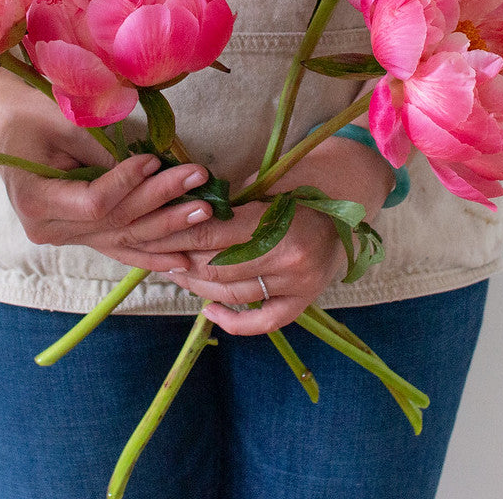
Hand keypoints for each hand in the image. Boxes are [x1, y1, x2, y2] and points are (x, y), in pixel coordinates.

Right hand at [0, 67, 214, 271]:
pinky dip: (153, 254)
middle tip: (198, 179)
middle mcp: (49, 230)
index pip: (94, 203)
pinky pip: (121, 249)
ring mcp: (66, 239)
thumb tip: (149, 168)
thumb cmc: (33, 116)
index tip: (154, 159)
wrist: (9, 127)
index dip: (127, 184)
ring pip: (124, 239)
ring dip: (168, 228)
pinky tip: (184, 260)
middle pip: (116, 223)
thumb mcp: (62, 125)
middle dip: (161, 201)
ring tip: (204, 210)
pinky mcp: (81, 237)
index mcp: (35, 202)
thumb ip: (101, 152)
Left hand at [165, 134, 396, 333]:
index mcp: (276, 223)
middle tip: (159, 254)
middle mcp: (288, 259)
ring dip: (198, 286)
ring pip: (233, 293)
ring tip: (177, 273)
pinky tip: (208, 312)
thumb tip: (181, 216)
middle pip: (217, 268)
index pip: (211, 236)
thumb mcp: (264, 181)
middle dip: (183, 261)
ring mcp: (298, 284)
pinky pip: (262, 322)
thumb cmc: (300, 180)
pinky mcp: (304, 300)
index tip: (155, 231)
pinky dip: (232, 322)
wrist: (347, 194)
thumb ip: (229, 204)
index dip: (179, 235)